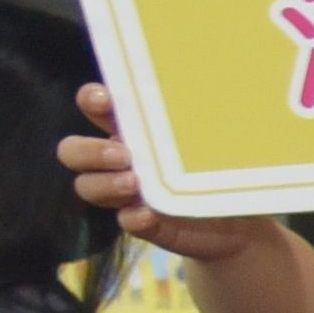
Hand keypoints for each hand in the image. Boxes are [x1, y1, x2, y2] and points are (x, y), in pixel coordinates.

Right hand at [59, 85, 284, 260]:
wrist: (240, 221)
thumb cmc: (221, 166)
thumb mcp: (213, 137)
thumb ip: (200, 116)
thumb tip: (213, 90)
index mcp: (133, 128)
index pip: (95, 106)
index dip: (91, 99)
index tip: (105, 100)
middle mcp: (120, 159)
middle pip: (73, 150)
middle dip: (89, 150)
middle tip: (122, 154)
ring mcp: (126, 193)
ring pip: (87, 186)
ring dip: (105, 183)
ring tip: (134, 182)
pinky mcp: (142, 222)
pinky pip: (124, 220)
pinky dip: (132, 217)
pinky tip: (149, 213)